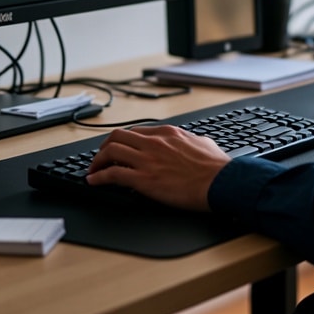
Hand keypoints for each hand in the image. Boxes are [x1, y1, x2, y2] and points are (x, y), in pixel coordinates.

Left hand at [86, 125, 231, 210]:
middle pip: (118, 136)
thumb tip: (191, 142)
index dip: (123, 141)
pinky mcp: (144, 179)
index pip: (136, 131)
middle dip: (104, 147)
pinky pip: (113, 174)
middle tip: (100, 157)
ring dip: (97, 161)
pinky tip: (93, 181)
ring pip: (111, 151)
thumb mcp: (202, 142)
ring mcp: (147, 160)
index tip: (118, 149)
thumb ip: (190, 140)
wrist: (220, 181)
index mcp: (167, 133)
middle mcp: (154, 142)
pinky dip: (99, 177)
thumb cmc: (215, 167)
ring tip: (93, 170)